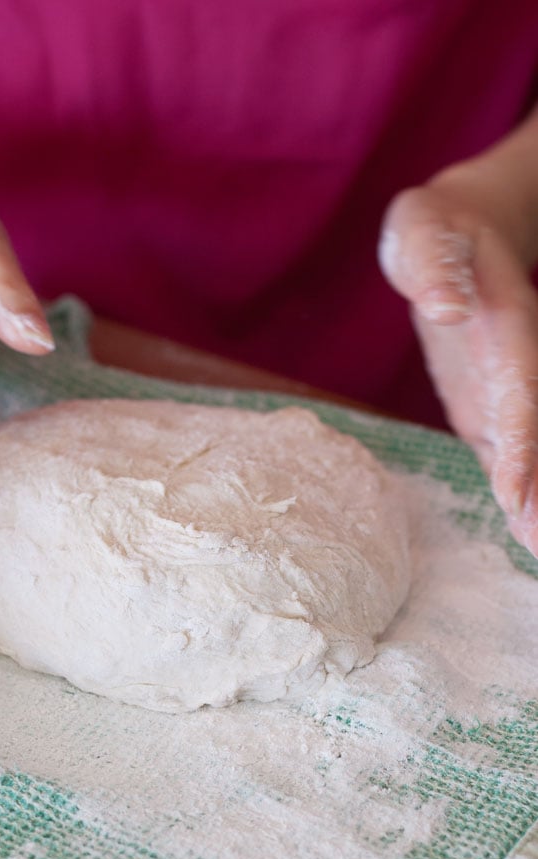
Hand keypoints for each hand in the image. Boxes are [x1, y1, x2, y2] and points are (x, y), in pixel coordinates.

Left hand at [380, 164, 537, 554]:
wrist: (459, 237)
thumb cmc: (435, 230)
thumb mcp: (422, 229)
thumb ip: (434, 265)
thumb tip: (441, 309)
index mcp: (507, 330)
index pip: (521, 391)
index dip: (524, 442)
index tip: (519, 494)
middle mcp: (515, 369)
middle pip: (533, 435)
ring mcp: (504, 391)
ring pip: (527, 452)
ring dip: (536, 503)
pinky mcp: (486, 406)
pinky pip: (505, 454)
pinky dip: (519, 493)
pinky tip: (529, 537)